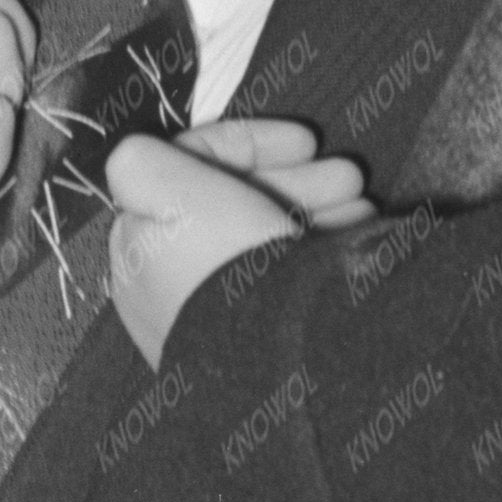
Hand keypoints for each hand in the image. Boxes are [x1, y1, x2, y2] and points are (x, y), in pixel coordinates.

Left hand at [104, 117, 370, 363]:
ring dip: (316, 205)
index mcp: (141, 245)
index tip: (308, 142)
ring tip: (361, 205)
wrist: (277, 360)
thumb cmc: (226, 267)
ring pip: (267, 235)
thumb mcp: (174, 195)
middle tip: (350, 176)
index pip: (190, 172)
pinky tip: (355, 235)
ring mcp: (214, 314)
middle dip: (295, 177)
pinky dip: (321, 245)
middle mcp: (170, 282)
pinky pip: (288, 275)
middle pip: (234, 202)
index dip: (250, 144)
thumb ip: (143, 162)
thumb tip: (140, 157)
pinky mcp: (256, 342)